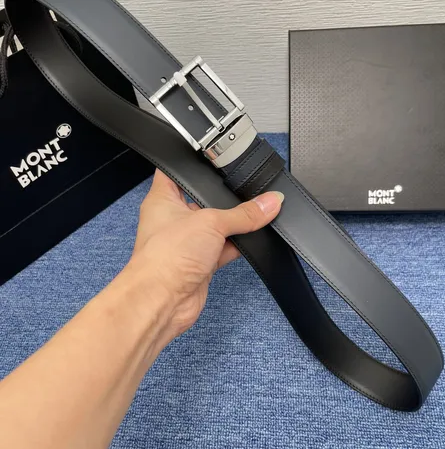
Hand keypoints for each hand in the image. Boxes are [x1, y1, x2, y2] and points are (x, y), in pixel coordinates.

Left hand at [123, 169, 283, 342]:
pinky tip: (255, 237)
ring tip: (257, 211)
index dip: (194, 164)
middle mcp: (173, 219)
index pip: (176, 171)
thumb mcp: (210, 223)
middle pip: (203, 200)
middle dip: (224, 197)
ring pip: (216, 226)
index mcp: (163, 199)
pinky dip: (239, 244)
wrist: (162, 301)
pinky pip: (224, 247)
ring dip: (234, 224)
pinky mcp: (200, 262)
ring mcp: (187, 241)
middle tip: (246, 186)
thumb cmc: (165, 258)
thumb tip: (269, 202)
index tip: (215, 156)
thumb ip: (243, 213)